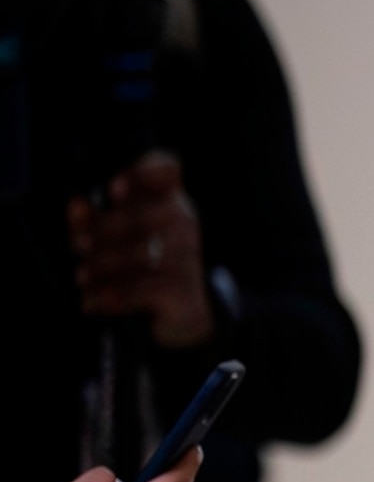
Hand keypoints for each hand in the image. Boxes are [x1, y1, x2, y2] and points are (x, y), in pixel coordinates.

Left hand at [69, 152, 215, 347]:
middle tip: (78, 245)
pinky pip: (143, 290)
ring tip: (82, 276)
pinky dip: (112, 297)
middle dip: (104, 231)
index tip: (114, 190)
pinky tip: (92, 302)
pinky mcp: (185, 292)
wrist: (180, 311)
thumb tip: (76, 204)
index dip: (142, 175)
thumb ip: (92, 219)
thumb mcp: (114, 237)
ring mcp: (188, 257)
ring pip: (142, 255)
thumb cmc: (140, 264)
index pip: (166, 170)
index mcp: (166, 199)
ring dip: (104, 266)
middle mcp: (183, 223)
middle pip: (142, 216)